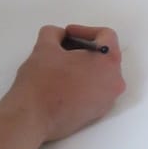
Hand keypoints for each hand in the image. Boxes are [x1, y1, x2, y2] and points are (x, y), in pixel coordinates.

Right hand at [11, 23, 124, 143]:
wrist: (33, 118)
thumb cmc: (41, 80)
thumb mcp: (44, 47)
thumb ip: (54, 33)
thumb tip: (59, 36)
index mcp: (108, 62)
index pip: (106, 36)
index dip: (85, 30)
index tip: (67, 34)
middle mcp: (115, 82)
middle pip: (105, 56)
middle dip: (84, 48)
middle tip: (63, 48)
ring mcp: (108, 100)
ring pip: (101, 74)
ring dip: (83, 66)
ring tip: (61, 65)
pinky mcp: (97, 113)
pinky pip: (96, 91)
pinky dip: (83, 82)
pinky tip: (63, 83)